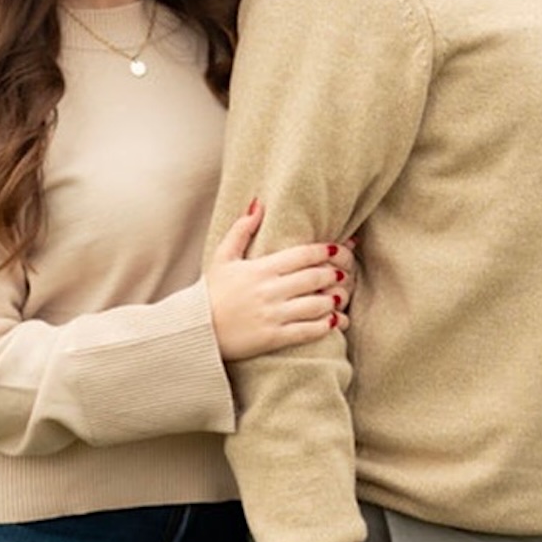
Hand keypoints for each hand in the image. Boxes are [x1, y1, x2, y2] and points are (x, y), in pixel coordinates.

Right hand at [208, 199, 355, 361]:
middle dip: (336, 273)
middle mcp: (270, 290)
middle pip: (315, 277)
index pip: (303, 254)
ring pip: (316, 304)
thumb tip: (258, 203)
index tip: (340, 249)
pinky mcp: (273, 338)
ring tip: (342, 296)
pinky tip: (336, 321)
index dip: (327, 250)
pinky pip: (307, 331)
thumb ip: (241, 229)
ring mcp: (272, 314)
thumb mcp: (222, 257)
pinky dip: (327, 326)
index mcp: (261, 268)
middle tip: (346, 273)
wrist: (195, 331)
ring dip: (335, 299)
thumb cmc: (211, 293)